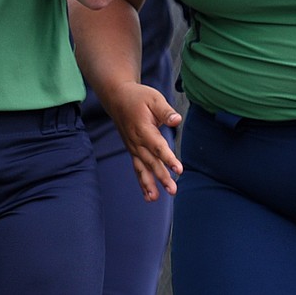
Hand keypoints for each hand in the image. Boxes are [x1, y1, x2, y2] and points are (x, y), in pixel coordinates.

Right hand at [103, 81, 182, 200]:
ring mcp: (133, 147)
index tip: (178, 170)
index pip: (157, 146)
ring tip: (155, 198)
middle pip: (150, 161)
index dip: (168, 158)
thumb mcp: (154, 98)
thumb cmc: (137, 97)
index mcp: (143, 128)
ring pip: (141, 168)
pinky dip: (142, 182)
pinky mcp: (132, 150)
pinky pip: (137, 168)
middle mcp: (136, 140)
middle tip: (172, 190)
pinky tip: (149, 196)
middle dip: (161, 176)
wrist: (116, 97)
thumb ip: (165, 111)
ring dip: (148, 183)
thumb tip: (176, 120)